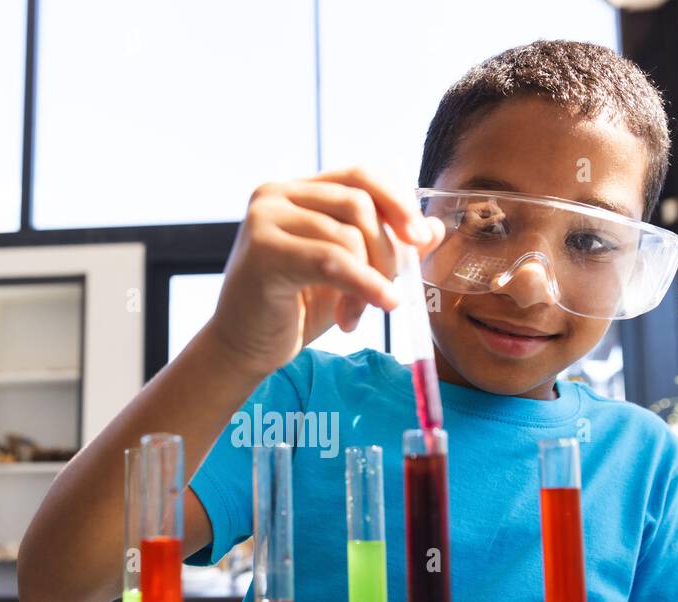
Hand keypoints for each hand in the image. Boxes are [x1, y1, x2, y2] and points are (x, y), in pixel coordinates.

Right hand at [209, 166, 444, 377]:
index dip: (398, 200)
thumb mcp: (352, 276)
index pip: (361, 174)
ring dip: (369, 281)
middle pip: (359, 202)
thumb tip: (434, 230)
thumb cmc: (295, 311)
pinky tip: (379, 305)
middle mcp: (277, 194)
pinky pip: (332, 260)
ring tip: (359, 315)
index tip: (419, 238)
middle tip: (390, 291)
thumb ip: (389, 249)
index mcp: (299, 191)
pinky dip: (364, 284)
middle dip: (387, 251)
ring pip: (348, 234)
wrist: (243, 350)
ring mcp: (265, 218)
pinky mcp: (263, 251)